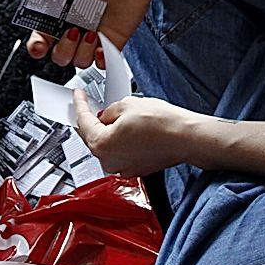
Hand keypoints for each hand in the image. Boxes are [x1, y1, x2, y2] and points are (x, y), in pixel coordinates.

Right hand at [22, 0, 156, 66]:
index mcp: (60, 12)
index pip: (41, 35)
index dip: (37, 45)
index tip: (39, 44)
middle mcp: (74, 26)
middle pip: (58, 54)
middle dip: (61, 49)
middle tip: (71, 31)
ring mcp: (92, 36)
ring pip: (78, 61)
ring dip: (81, 52)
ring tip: (90, 32)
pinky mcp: (112, 42)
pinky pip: (102, 62)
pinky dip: (100, 59)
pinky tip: (100, 44)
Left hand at [73, 89, 200, 176]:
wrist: (186, 137)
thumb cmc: (162, 124)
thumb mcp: (126, 105)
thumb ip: (108, 111)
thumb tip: (105, 116)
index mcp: (101, 144)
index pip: (83, 121)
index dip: (79, 104)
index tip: (78, 96)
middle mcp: (109, 161)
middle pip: (91, 137)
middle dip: (89, 120)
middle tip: (86, 104)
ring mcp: (122, 167)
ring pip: (105, 146)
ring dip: (104, 131)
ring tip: (109, 115)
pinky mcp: (135, 169)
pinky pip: (119, 153)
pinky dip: (118, 141)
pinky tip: (124, 129)